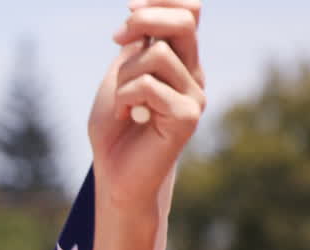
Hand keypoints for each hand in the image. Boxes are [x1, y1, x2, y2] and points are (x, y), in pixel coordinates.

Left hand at [89, 0, 205, 212]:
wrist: (115, 173)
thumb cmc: (115, 126)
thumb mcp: (119, 75)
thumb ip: (136, 45)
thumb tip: (141, 11)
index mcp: (180, 59)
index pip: (189, 11)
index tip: (130, 6)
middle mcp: (193, 73)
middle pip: (184, 21)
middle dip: (144, 20)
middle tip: (117, 37)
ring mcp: (194, 95)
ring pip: (157, 55)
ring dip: (125, 74)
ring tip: (122, 102)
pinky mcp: (188, 116)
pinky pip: (148, 86)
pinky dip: (126, 97)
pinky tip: (128, 116)